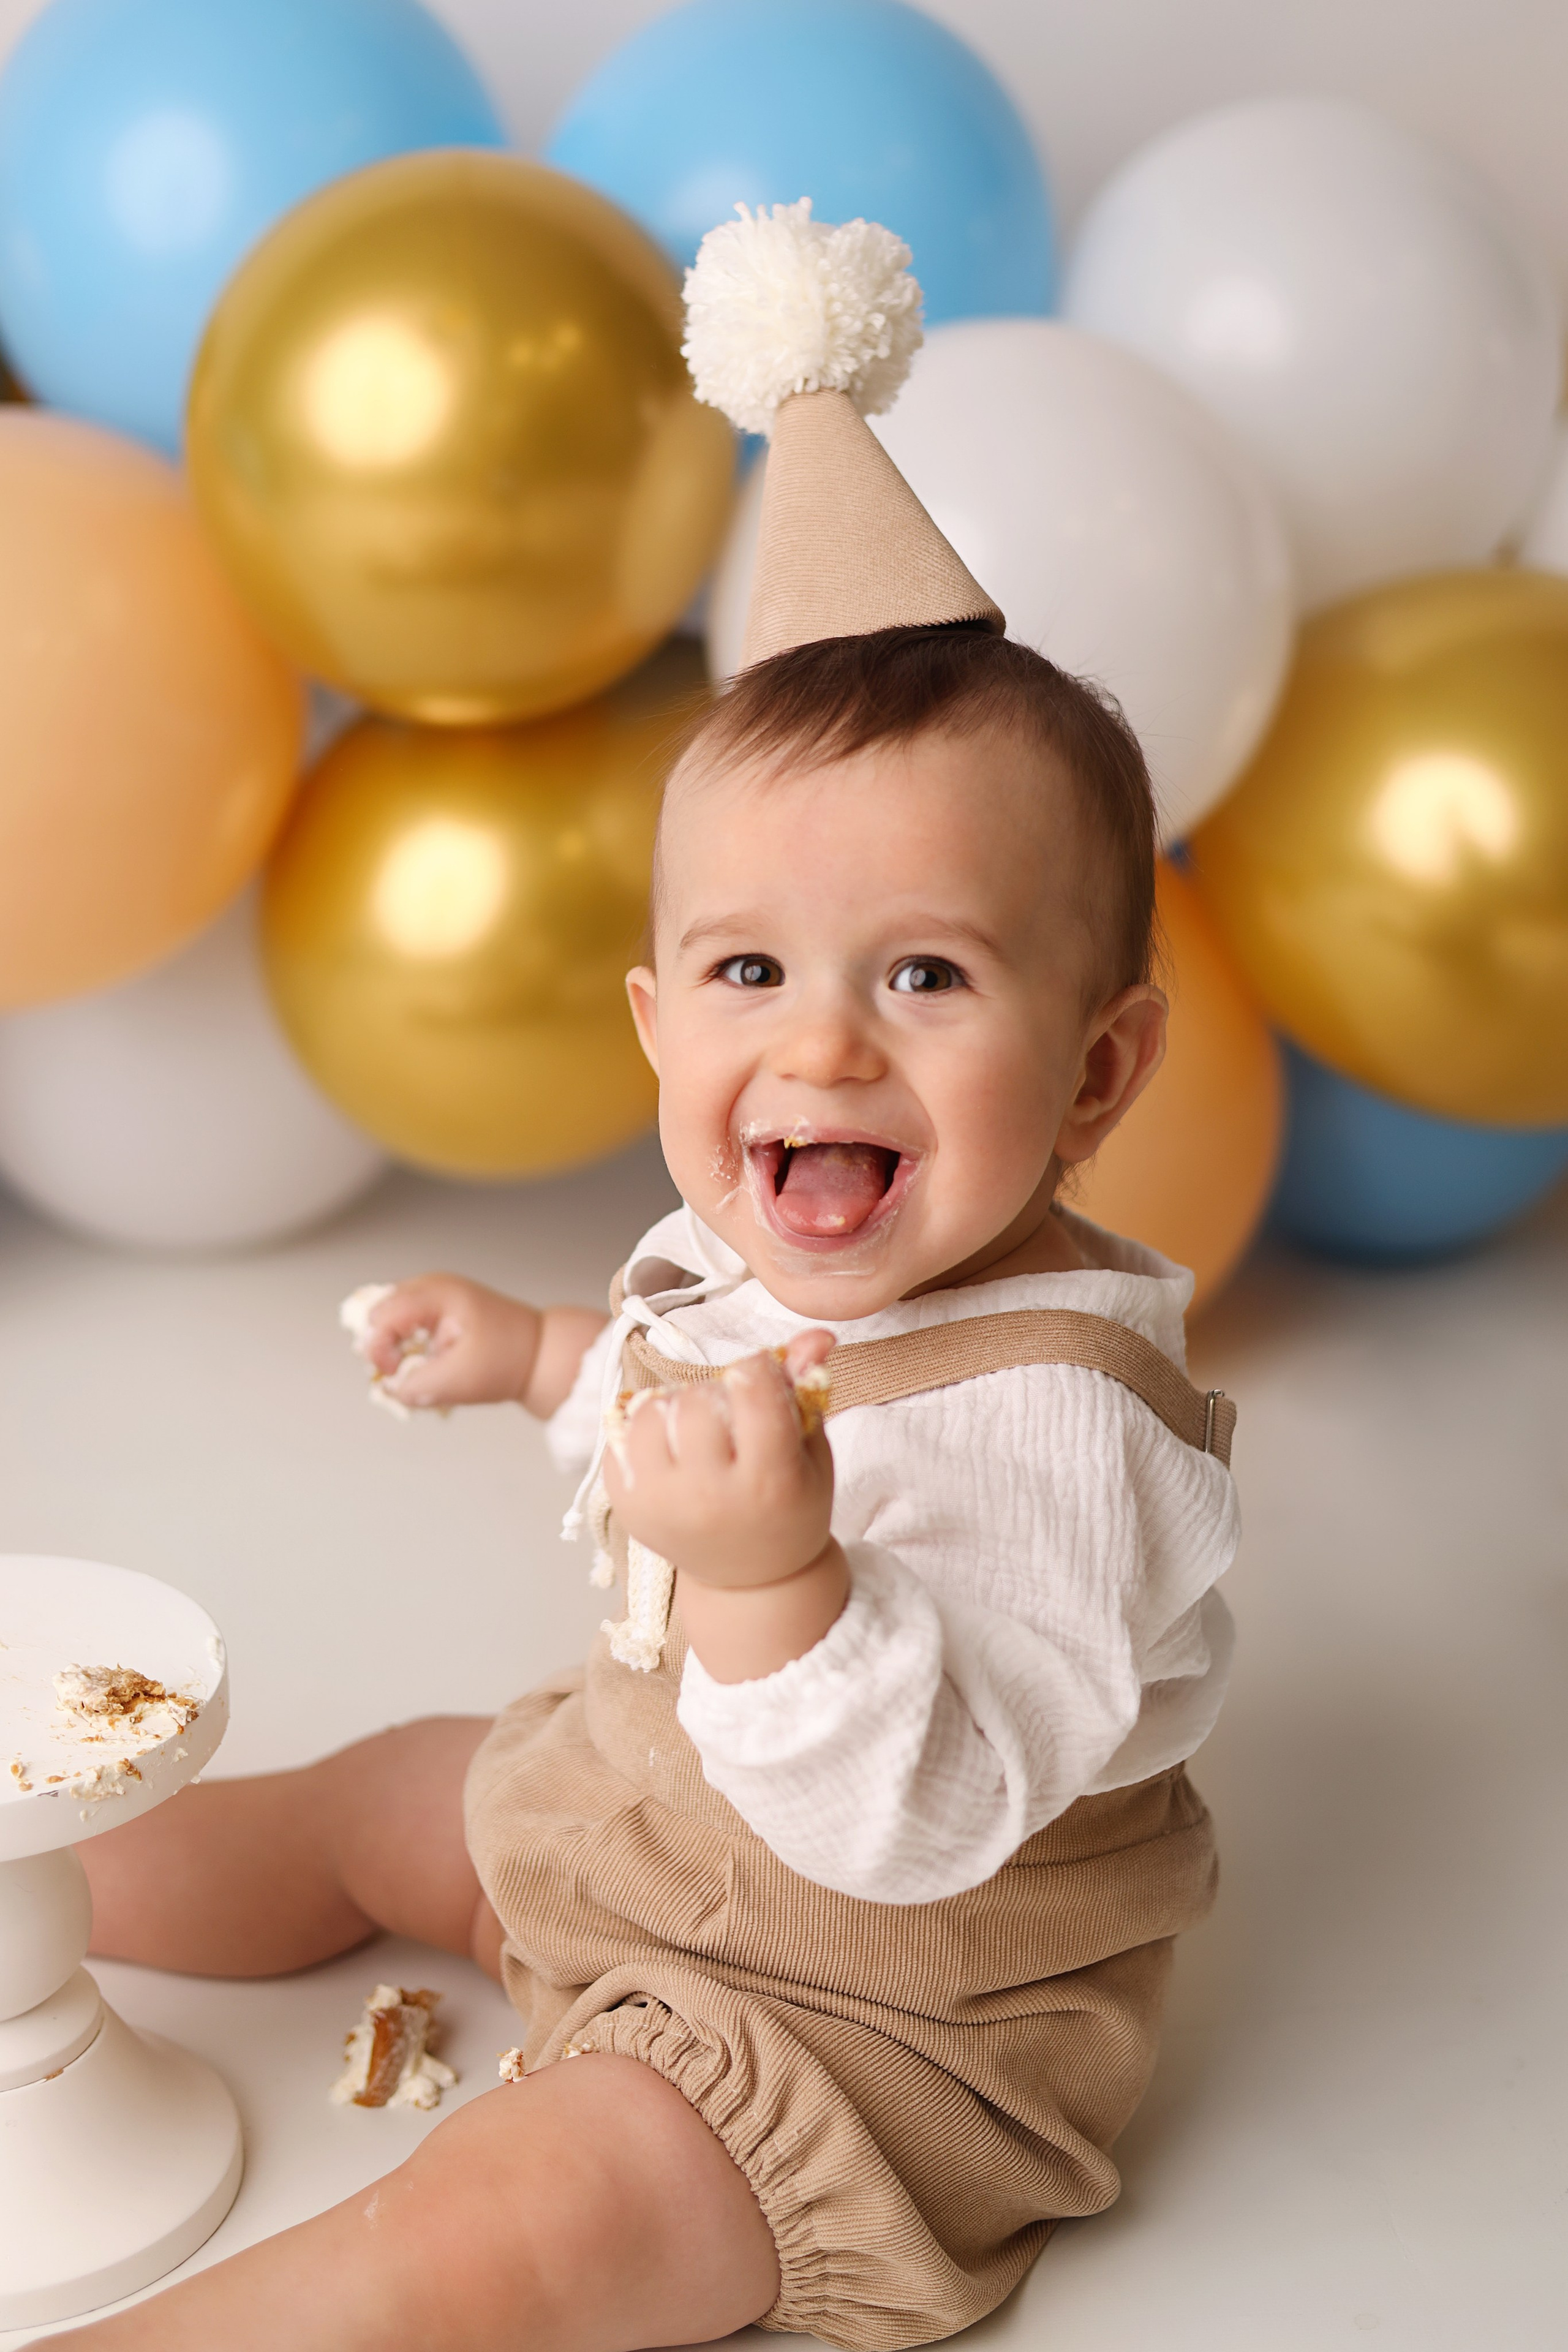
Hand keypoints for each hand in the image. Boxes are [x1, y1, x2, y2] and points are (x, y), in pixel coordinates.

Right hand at [355, 1276, 541, 1410]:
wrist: (539, 1352)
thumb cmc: (508, 1358)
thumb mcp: (460, 1380)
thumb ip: (417, 1387)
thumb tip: (389, 1389)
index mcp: (436, 1294)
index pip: (382, 1316)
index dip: (378, 1349)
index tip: (393, 1374)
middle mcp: (430, 1287)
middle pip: (379, 1312)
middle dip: (382, 1347)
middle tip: (401, 1373)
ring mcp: (433, 1296)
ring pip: (388, 1319)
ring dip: (393, 1348)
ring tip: (417, 1367)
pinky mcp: (436, 1309)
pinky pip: (404, 1324)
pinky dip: (406, 1346)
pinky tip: (426, 1362)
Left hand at [602, 1332, 835, 1589]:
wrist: (751, 1579)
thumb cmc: (789, 1508)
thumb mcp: (811, 1454)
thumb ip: (805, 1391)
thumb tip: (815, 1336)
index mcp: (768, 1482)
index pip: (752, 1391)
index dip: (756, 1370)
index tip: (757, 1377)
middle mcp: (709, 1497)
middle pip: (695, 1402)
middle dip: (712, 1394)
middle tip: (726, 1412)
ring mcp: (661, 1505)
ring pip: (649, 1414)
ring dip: (671, 1407)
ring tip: (692, 1429)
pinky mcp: (627, 1509)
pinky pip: (619, 1440)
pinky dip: (641, 1432)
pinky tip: (667, 1449)